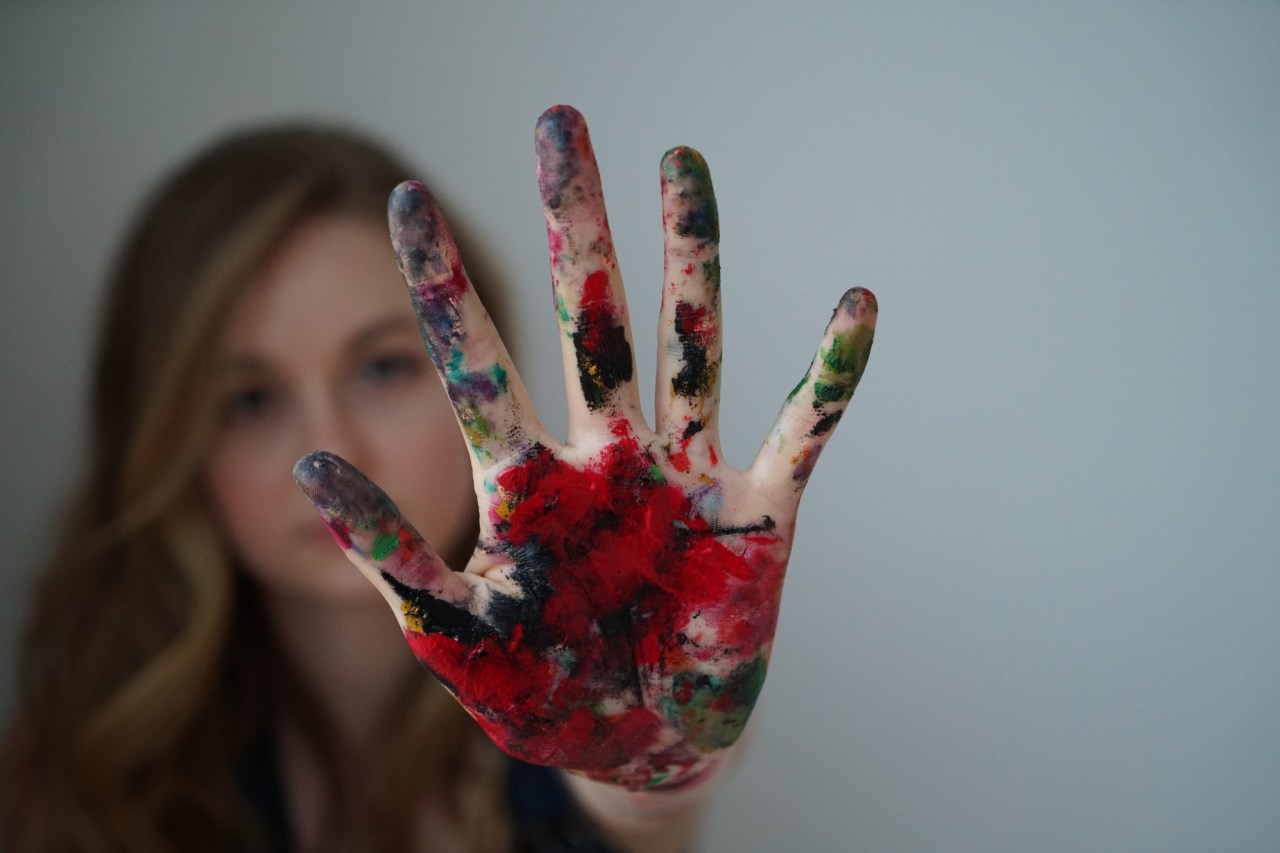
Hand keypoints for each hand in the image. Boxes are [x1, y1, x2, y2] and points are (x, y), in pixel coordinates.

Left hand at [294, 105, 875, 789]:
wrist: (639, 747)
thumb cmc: (540, 692)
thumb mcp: (454, 634)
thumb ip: (392, 558)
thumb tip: (309, 470)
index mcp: (529, 484)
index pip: (478, 368)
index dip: (443, 288)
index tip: (404, 200)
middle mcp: (608, 458)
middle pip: (591, 324)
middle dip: (577, 230)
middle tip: (560, 127)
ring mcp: (686, 478)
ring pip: (690, 349)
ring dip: (692, 261)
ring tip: (683, 165)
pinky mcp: (759, 516)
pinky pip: (801, 434)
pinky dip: (830, 378)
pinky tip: (854, 305)